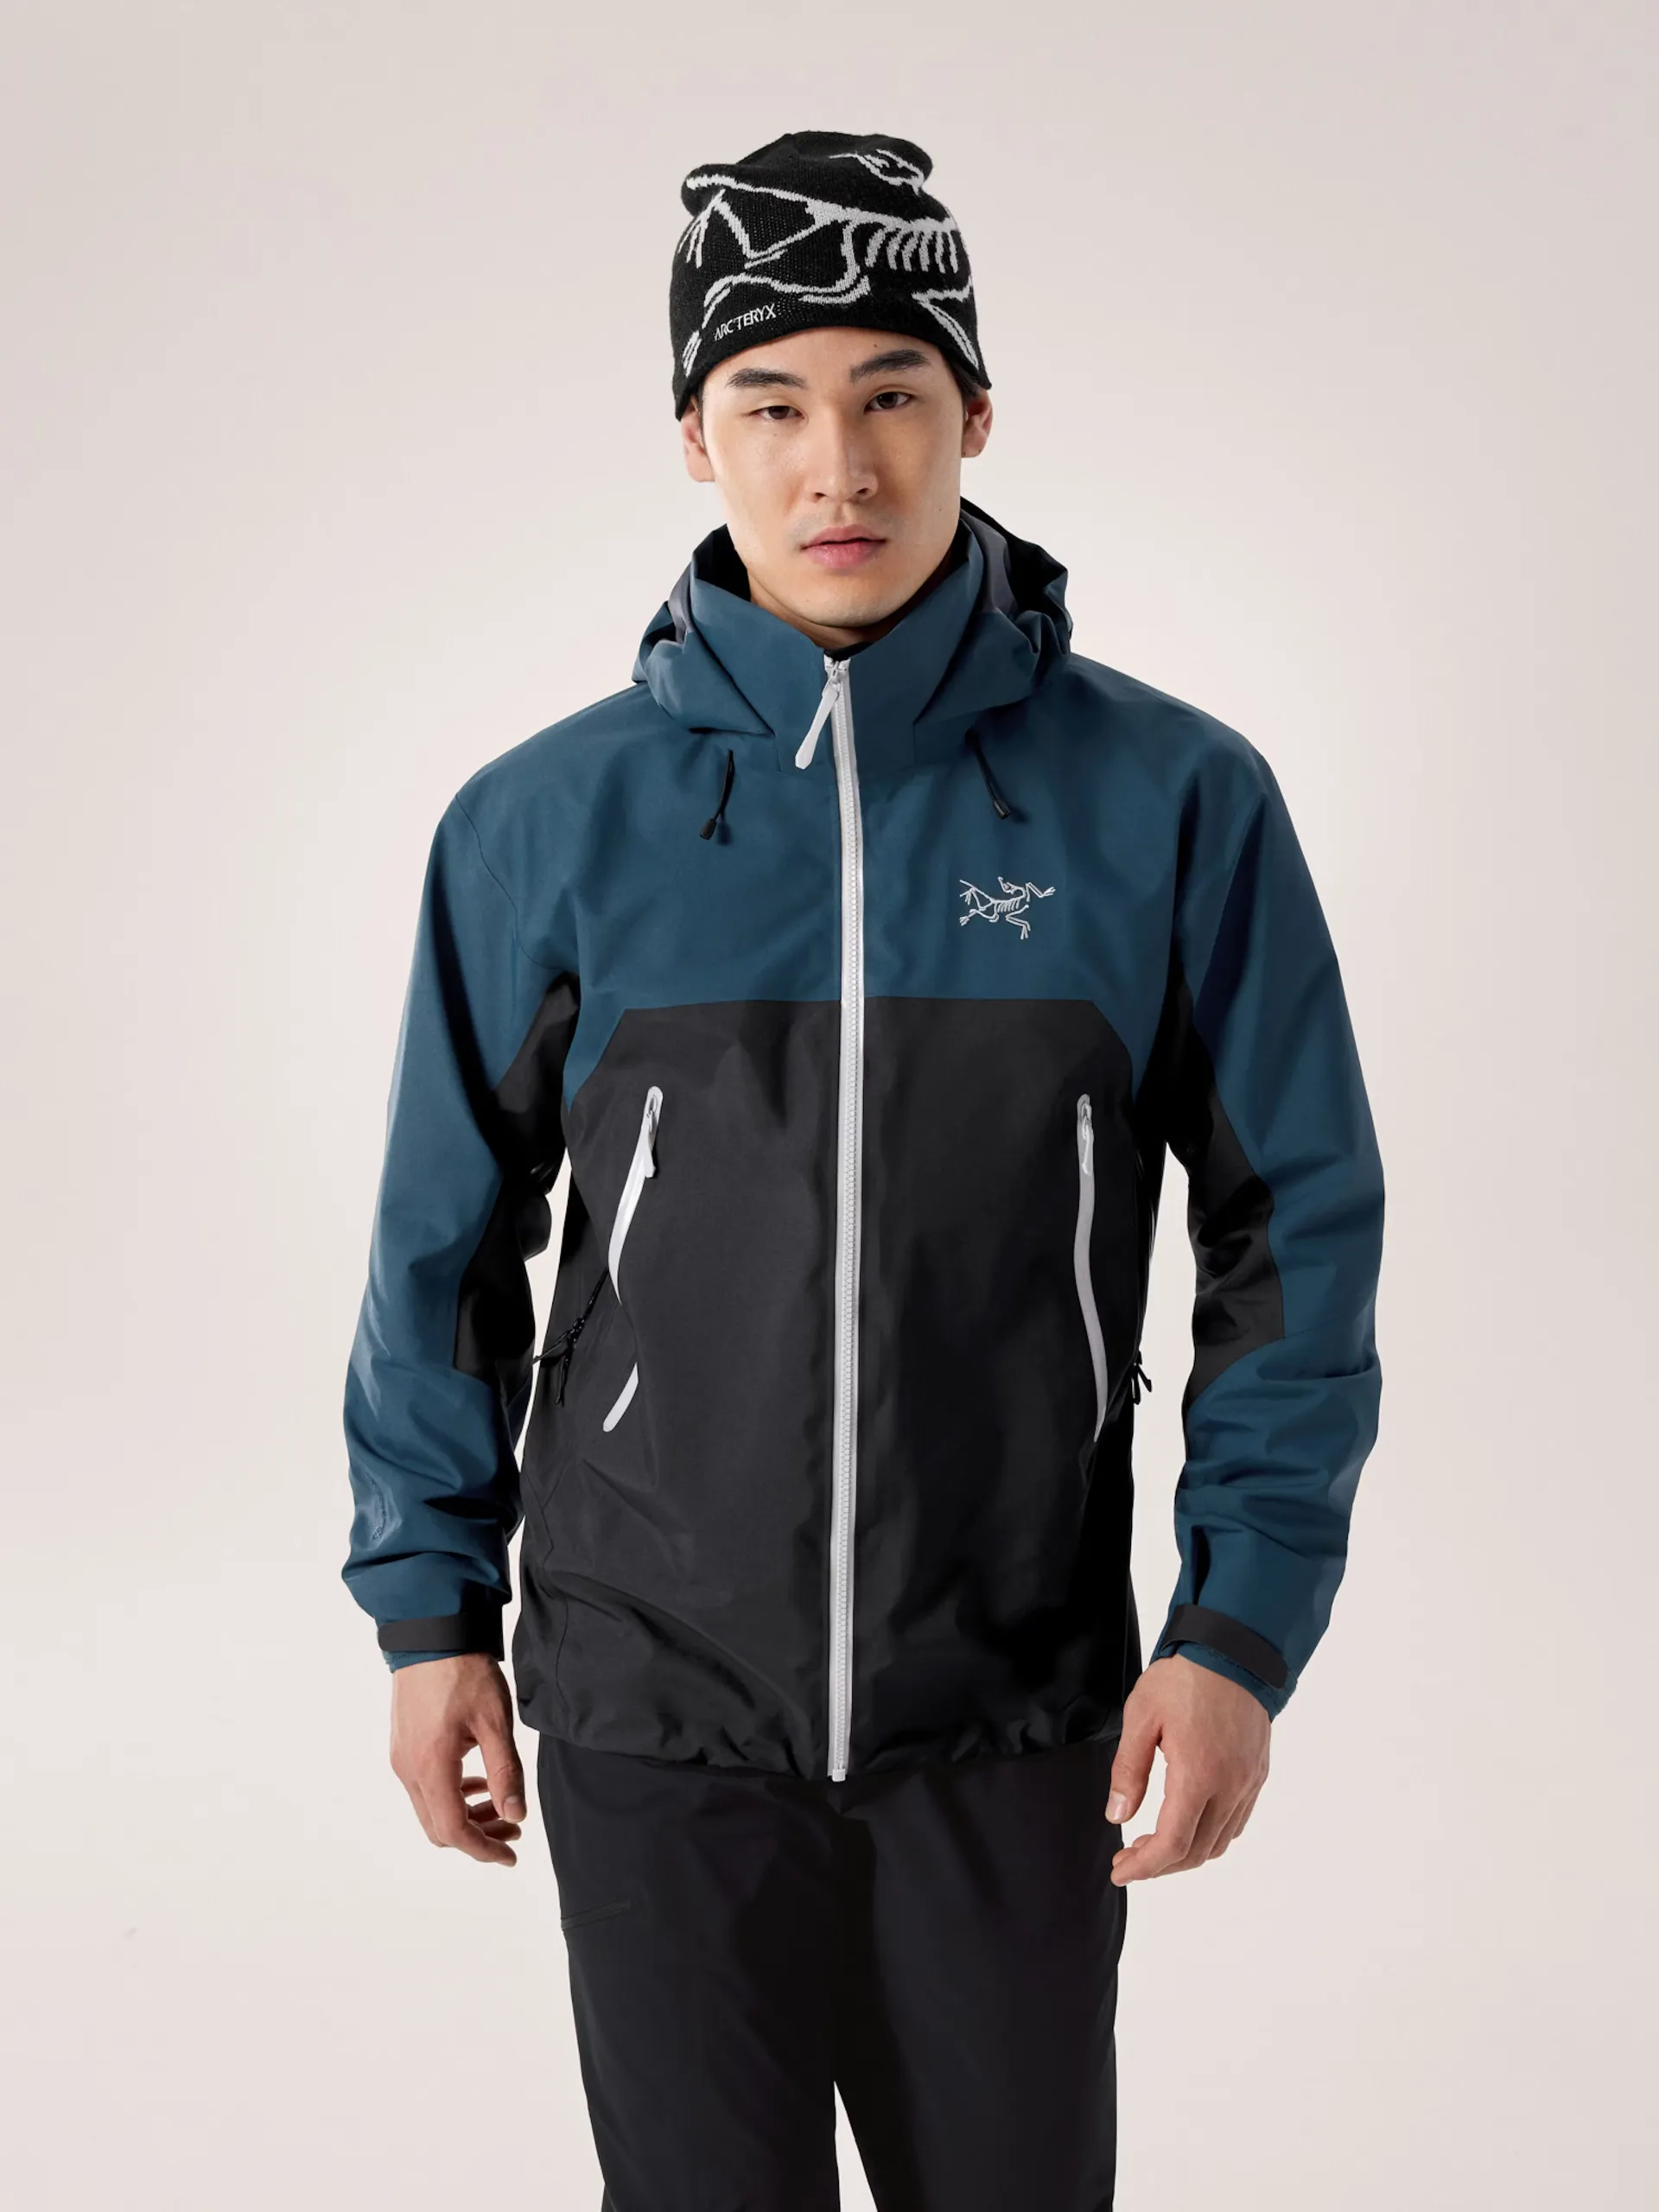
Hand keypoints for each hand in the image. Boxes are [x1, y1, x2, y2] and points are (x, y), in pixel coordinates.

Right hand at [389, 1653, 526, 1866]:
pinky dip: (451, 1795)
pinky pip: (424, 1787)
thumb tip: (514, 1815)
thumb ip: (505, 1772)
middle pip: (439, 1827)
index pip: (454, 1831)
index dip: (483, 1850)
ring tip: (501, 1805)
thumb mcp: (494, 1722)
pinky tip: (476, 1780)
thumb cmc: (464, 1671)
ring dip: (465, 1815)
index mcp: (431, 1767)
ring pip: (431, 1808)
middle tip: (513, 1828)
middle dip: (477, 1836)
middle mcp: (408, 1769)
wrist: (431, 1632)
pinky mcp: (403, 1745)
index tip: (510, 1855)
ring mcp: (401, 1757)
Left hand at [1105, 1653, 1269, 1883]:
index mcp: (1198, 1775)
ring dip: (1185, 1853)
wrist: (1236, 1650)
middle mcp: (1229, 1787)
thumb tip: (1117, 1814)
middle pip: (1195, 1852)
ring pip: (1218, 1842)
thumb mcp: (1142, 1716)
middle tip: (1129, 1860)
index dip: (1144, 1867)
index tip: (1120, 1871)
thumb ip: (1128, 1770)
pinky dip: (1210, 1836)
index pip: (1172, 1844)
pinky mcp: (1256, 1773)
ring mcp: (1247, 1782)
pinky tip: (1188, 1824)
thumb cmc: (1187, 1678)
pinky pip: (1235, 1822)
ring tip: (1153, 1846)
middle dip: (1159, 1865)